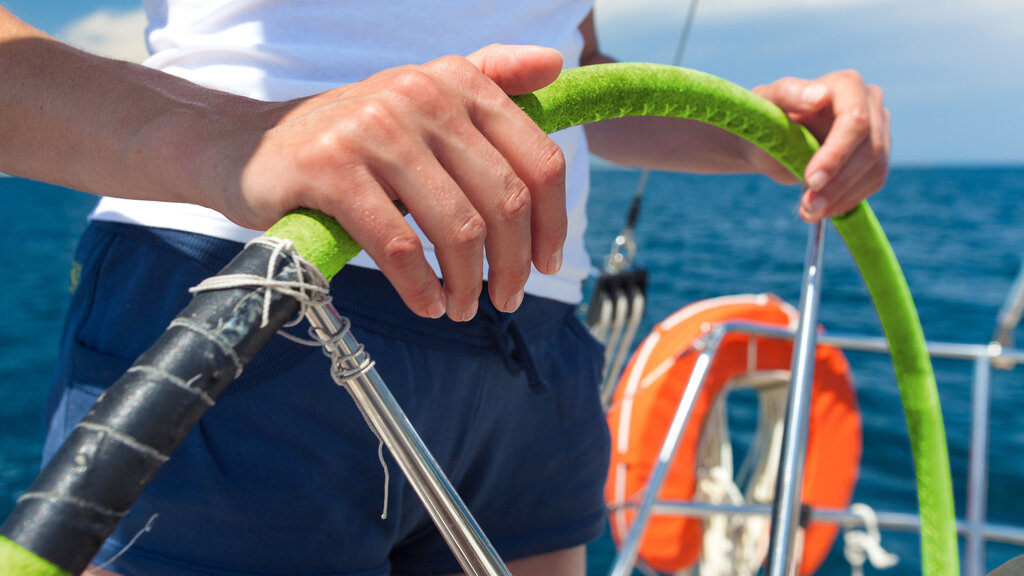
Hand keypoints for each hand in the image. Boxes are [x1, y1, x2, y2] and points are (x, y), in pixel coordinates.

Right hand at [214, 44, 566, 320]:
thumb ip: (490, 80)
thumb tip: (556, 63)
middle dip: (513, 264)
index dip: (553, 222)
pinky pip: (397, 246)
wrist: (251, 148)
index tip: (547, 263)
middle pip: (503, 200)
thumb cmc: (353, 139)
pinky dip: (421, 288)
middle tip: (505, 299)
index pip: (538, 159)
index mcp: (455, 80)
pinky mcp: (330, 168)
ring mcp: (373, 129)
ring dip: (468, 283)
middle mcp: (419, 94)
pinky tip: (428, 305)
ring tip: (462, 307)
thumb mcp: (422, 100)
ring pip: (456, 227)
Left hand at [752, 70, 890, 221]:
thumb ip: (788, 93)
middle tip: (808, 208)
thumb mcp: (766, 102)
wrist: (769, 141)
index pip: (855, 121)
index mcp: (846, 85)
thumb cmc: (766, 116)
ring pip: (875, 169)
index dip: (837, 154)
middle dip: (838, 184)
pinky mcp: (877, 155)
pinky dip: (848, 200)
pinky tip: (824, 210)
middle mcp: (869, 103)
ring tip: (810, 212)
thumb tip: (819, 96)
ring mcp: (877, 130)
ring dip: (842, 197)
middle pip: (870, 149)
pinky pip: (873, 182)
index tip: (810, 180)